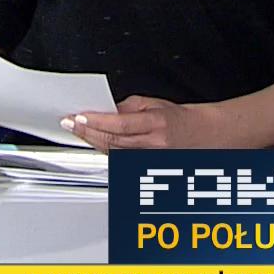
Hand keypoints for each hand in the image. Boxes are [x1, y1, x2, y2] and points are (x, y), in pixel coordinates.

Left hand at [60, 96, 225, 150]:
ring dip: (92, 141)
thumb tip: (102, 110)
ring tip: (76, 130)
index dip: (95, 121)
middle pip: (112, 141)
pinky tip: (93, 142)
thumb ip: (126, 107)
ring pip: (113, 153)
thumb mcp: (154, 103)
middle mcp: (154, 145)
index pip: (119, 124)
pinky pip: (119, 160)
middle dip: (87, 131)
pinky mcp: (147, 169)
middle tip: (69, 123)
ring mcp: (151, 160)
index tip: (77, 116)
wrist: (204, 137)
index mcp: (157, 124)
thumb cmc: (181, 119)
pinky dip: (104, 150)